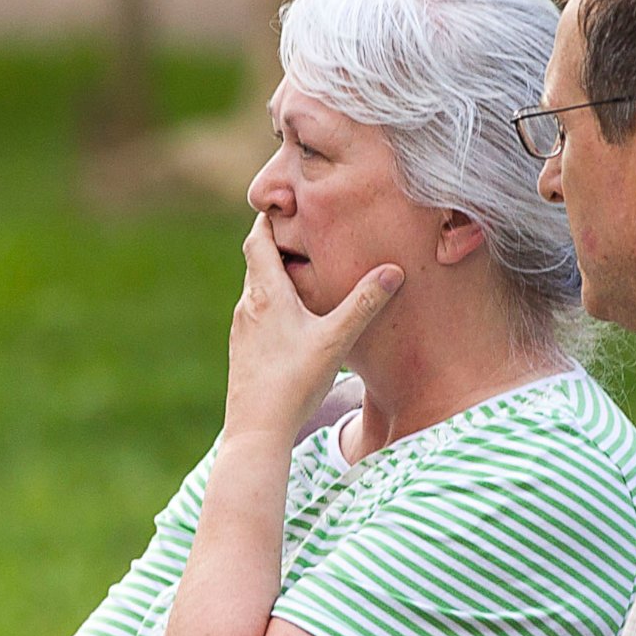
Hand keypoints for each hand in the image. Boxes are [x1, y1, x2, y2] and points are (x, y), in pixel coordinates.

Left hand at [225, 216, 401, 442]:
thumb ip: (364, 304)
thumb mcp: (335, 340)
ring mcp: (241, 330)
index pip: (257, 240)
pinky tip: (294, 317)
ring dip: (277, 275)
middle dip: (278, 243)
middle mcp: (247, 307)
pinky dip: (274, 303)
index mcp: (266, 294)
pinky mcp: (243, 351)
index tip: (287, 203)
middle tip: (306, 230)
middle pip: (257, 262)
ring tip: (305, 270)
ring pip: (257, 290)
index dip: (269, 218)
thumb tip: (393, 271)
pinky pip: (257, 314)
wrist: (255, 431)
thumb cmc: (293, 383)